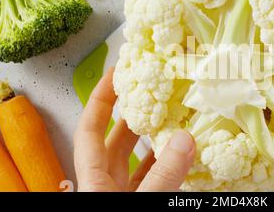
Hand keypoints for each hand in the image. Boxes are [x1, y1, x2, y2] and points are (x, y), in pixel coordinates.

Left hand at [73, 68, 195, 191]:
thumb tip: (184, 139)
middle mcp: (105, 185)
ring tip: (173, 121)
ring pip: (136, 162)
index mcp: (94, 180)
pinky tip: (181, 157)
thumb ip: (161, 175)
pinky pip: (154, 179)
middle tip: (151, 94)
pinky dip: (166, 166)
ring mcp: (123, 195)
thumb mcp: (142, 199)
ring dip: (154, 141)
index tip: (114, 75)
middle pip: (116, 142)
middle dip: (134, 116)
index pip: (89, 129)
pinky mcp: (142, 203)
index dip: (100, 99)